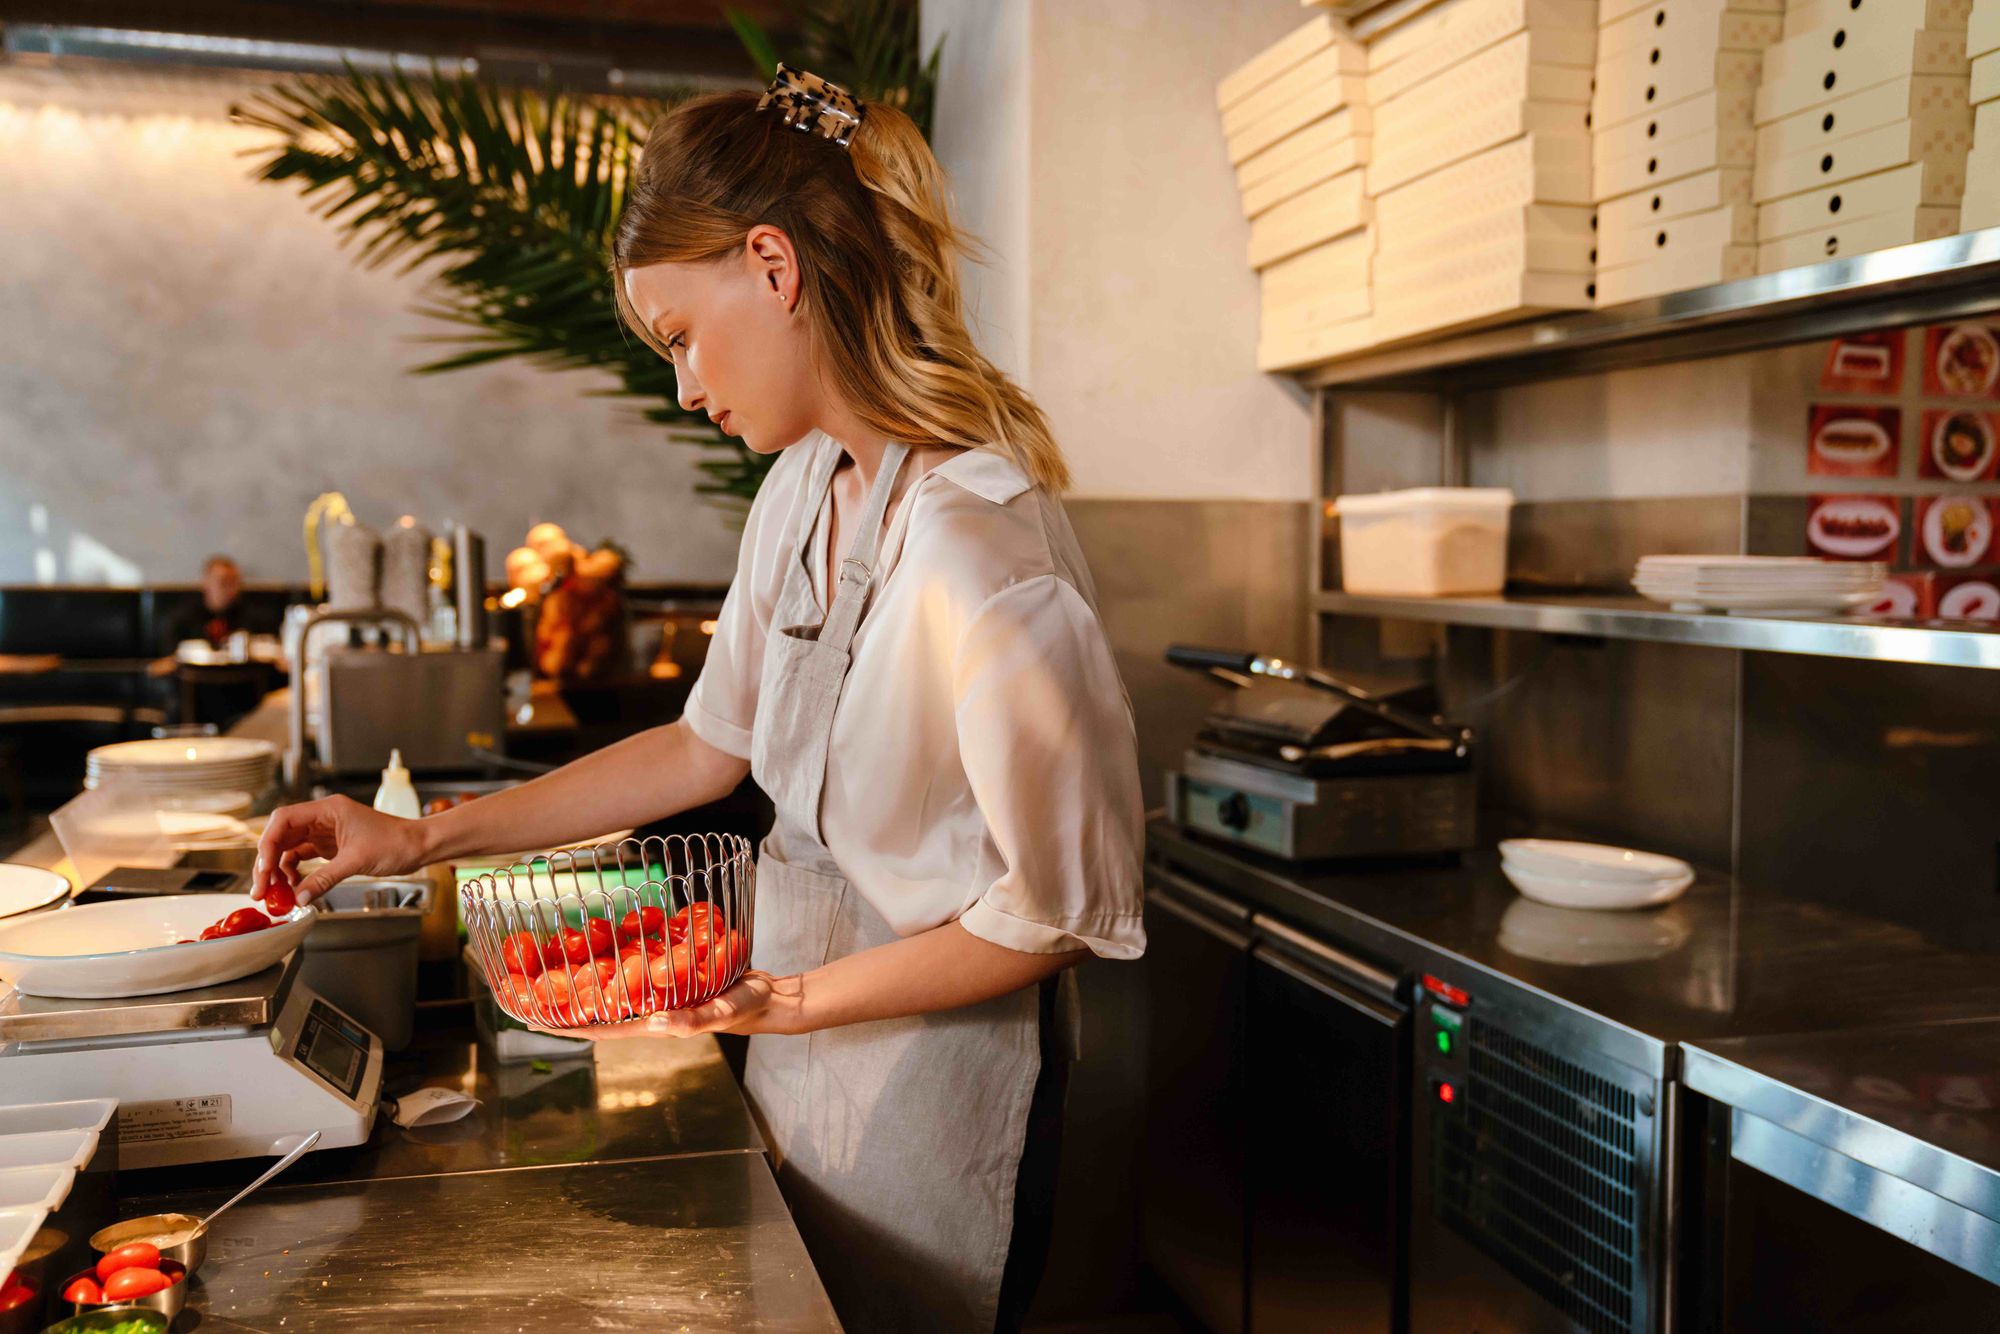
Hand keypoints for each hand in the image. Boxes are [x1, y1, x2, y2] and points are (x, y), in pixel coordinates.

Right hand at [255, 794, 428, 905]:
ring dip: (278, 869)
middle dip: (268, 861)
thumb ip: (324, 880)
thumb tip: (298, 898)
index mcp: (328, 809)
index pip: (284, 819)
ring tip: (274, 893)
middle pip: (282, 835)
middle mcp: (323, 817)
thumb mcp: (357, 862)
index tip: (263, 869)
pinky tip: (293, 887)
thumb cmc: (396, 843)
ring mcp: (325, 831)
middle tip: (261, 889)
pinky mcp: (331, 845)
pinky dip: (294, 872)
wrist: (418, 846)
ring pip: (289, 847)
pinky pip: (303, 857)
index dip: (268, 844)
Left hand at [528, 971, 802, 1041]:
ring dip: (577, 973)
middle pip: (591, 1005)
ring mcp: (651, 992)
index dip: (559, 1023)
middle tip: (521, 978)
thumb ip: (694, 1020)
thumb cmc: (744, 1007)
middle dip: (557, 996)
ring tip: (545, 954)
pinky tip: (596, 936)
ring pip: (604, 983)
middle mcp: (642, 1008)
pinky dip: (608, 954)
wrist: (764, 995)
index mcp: (648, 1022)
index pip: (594, 1026)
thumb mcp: (723, 1012)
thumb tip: (657, 1023)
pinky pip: (627, 965)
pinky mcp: (662, 973)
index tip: (526, 1016)